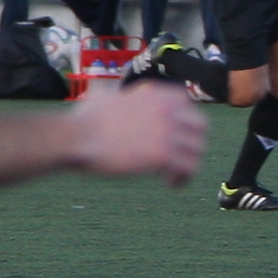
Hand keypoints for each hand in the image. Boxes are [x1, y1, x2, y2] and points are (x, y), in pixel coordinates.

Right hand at [66, 79, 207, 185]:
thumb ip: (114, 94)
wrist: (77, 136)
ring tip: (173, 175)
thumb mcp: (103, 95)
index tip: (175, 135)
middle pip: (200, 126)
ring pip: (198, 150)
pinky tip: (169, 183)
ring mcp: (167, 132)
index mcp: (155, 95)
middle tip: (179, 157)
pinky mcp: (162, 155)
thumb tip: (105, 93)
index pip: (187, 103)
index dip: (183, 122)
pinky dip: (182, 178)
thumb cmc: (83, 119)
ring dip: (189, 164)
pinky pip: (189, 168)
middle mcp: (166, 110)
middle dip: (192, 142)